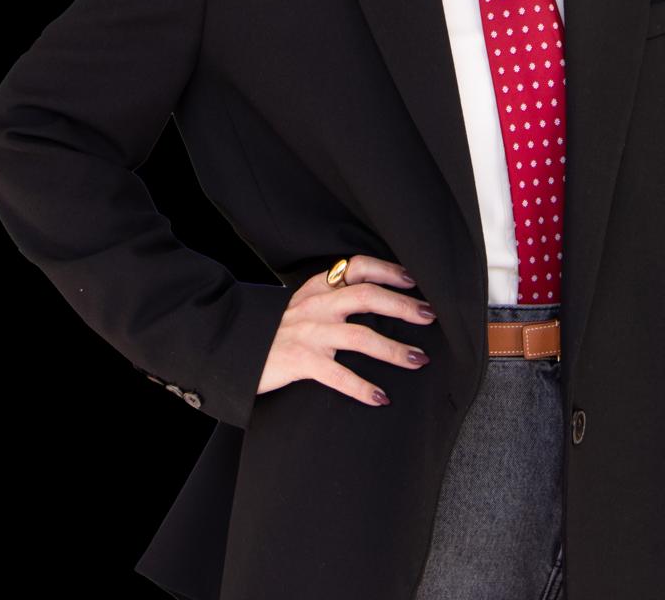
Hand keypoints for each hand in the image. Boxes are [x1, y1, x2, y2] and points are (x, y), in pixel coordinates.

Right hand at [256, 255, 436, 406]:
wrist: (233, 348)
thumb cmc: (275, 329)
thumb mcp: (301, 303)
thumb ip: (331, 297)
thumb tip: (375, 299)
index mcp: (318, 287)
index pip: (357, 267)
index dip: (388, 270)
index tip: (414, 280)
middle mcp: (317, 305)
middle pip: (367, 296)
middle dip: (402, 305)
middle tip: (430, 316)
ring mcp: (309, 333)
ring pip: (360, 336)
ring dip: (394, 349)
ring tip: (418, 359)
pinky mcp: (300, 361)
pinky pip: (338, 375)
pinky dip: (362, 387)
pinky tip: (381, 398)